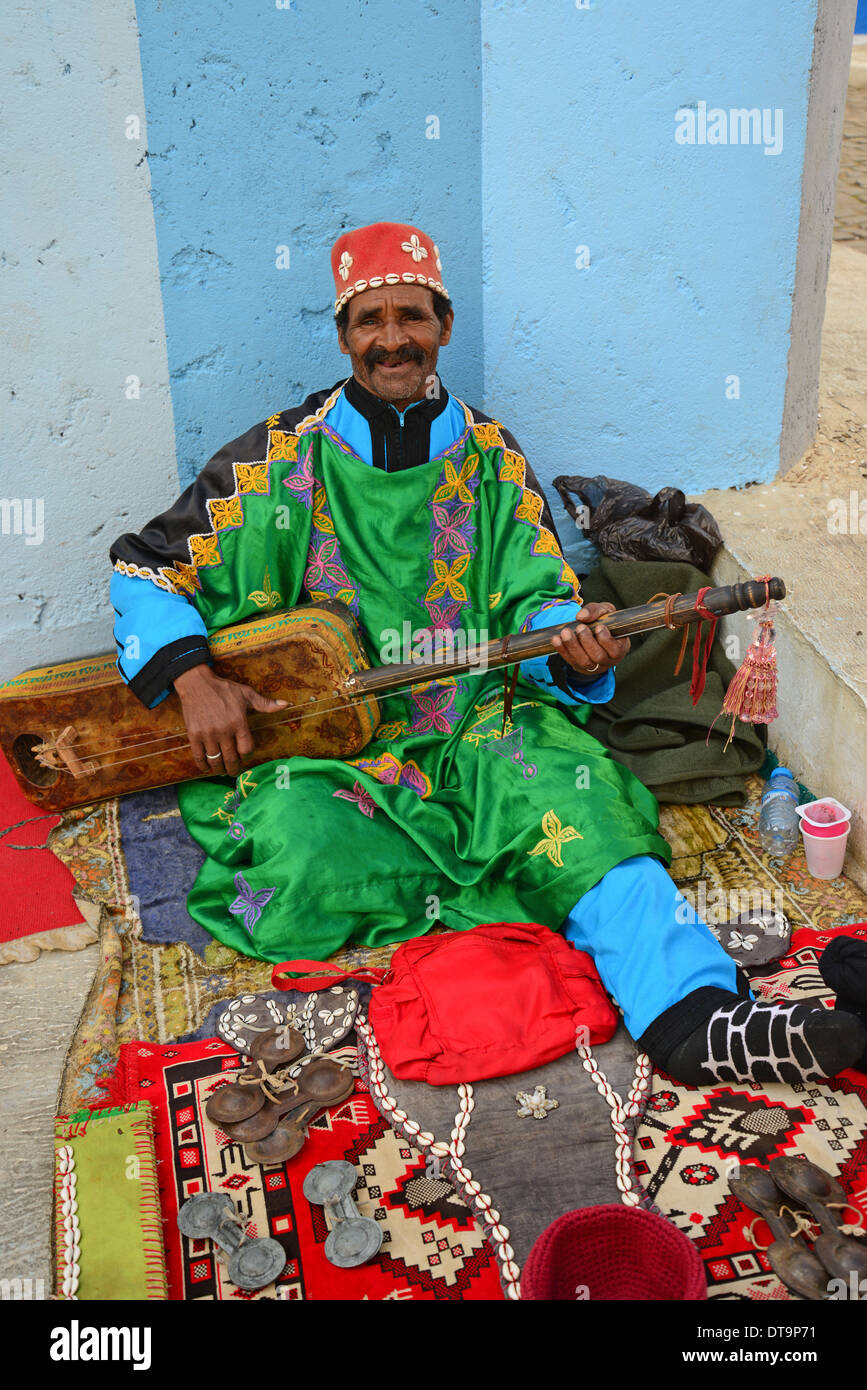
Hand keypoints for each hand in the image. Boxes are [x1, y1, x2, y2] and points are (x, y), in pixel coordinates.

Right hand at [173, 664, 287, 775]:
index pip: (246, 749)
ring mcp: (208, 734)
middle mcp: (224, 730)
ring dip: (220, 769)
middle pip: (231, 759)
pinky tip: (206, 768)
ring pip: (215, 760)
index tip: (245, 756)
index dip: (247, 756)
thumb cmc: (224, 689)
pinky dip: (203, 766)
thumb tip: (286, 704)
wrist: (196, 683)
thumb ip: (265, 703)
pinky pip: (199, 756)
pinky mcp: (194, 735)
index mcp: (238, 722)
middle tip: (234, 772)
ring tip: (222, 771)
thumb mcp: (246, 694)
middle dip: (234, 769)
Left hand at [550, 602, 629, 678]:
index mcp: (619, 648)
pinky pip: (570, 660)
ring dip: (573, 647)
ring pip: (584, 661)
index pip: (615, 649)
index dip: (606, 640)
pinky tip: (556, 639)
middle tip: (580, 627)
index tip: (599, 627)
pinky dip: (562, 650)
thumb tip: (581, 616)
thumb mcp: (604, 612)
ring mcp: (593, 666)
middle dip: (588, 642)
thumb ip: (596, 611)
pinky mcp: (579, 666)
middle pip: (598, 656)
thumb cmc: (603, 622)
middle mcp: (608, 660)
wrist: (592, 631)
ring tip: (566, 632)